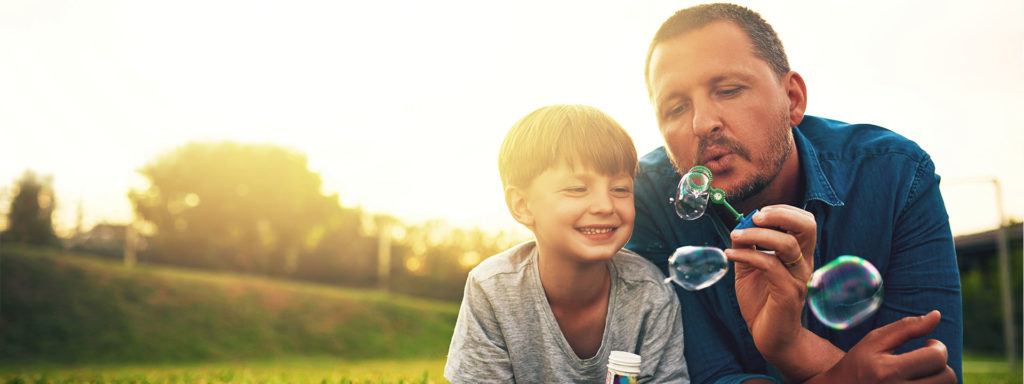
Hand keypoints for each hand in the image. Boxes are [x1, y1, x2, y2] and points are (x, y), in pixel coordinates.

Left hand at [725, 205, 815, 360]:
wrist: (770, 336)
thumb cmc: (761, 302)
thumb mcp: (749, 269)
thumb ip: (747, 247)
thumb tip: (738, 225)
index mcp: (799, 255)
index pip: (804, 222)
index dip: (783, 211)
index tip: (758, 213)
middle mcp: (804, 263)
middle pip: (807, 226)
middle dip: (781, 214)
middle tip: (755, 217)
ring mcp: (798, 278)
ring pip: (788, 244)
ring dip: (758, 235)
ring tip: (735, 236)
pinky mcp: (788, 292)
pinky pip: (770, 265)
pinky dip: (747, 255)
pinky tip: (730, 254)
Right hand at [809, 311, 956, 383]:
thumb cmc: (858, 363)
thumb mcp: (875, 341)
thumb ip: (906, 327)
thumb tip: (937, 315)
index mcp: (887, 372)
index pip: (936, 358)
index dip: (938, 347)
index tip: (928, 344)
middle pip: (947, 377)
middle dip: (941, 364)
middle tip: (925, 359)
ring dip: (939, 377)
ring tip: (922, 371)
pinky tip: (919, 380)